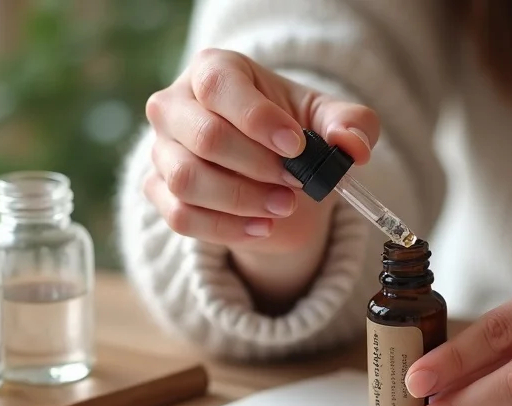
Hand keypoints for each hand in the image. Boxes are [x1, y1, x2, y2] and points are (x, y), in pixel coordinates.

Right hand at [142, 48, 379, 307]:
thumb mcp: (330, 122)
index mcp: (213, 70)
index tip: (299, 147)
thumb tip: (353, 147)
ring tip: (284, 206)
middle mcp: (175, 104)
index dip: (259, 119)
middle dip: (258, 166)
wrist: (275, 176)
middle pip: (203, 136)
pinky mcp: (158, 189)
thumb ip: (352, 125)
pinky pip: (181, 216)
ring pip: (186, 180)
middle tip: (298, 181)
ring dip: (242, 200)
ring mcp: (161, 149)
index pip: (220, 86)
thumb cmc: (296, 133)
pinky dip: (226, 229)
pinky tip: (262, 228)